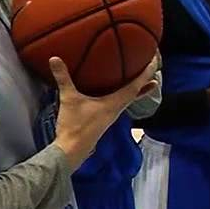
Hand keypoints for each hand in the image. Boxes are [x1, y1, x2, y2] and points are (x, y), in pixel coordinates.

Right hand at [52, 56, 158, 170]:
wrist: (72, 150)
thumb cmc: (74, 126)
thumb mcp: (69, 99)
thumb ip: (63, 79)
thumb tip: (54, 58)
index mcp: (114, 104)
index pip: (135, 86)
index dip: (146, 73)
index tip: (155, 61)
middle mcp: (117, 109)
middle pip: (136, 92)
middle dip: (145, 79)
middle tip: (153, 66)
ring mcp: (112, 115)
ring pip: (129, 98)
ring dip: (137, 87)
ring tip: (143, 77)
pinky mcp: (105, 118)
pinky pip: (119, 102)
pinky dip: (124, 93)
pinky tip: (117, 89)